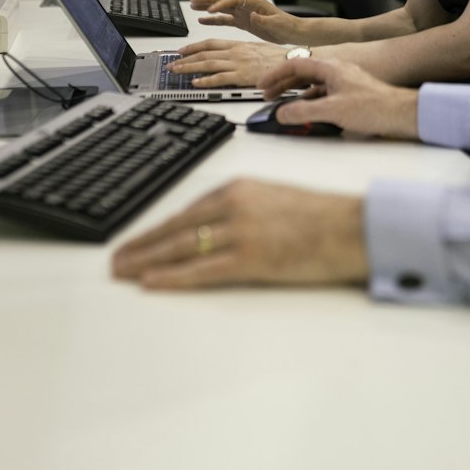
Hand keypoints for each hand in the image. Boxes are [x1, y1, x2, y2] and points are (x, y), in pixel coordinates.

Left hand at [111, 179, 367, 288]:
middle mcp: (234, 203)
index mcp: (239, 187)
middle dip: (142, 243)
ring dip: (147, 259)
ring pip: (181, 246)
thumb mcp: (274, 199)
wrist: (353, 227)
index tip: (137, 239)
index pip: (187, 210)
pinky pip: (202, 269)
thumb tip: (215, 230)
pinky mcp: (250, 258)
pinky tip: (151, 282)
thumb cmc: (322, 216)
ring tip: (123, 271)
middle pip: (176, 227)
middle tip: (116, 258)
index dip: (158, 228)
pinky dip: (172, 276)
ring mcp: (240, 230)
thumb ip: (243, 209)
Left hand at [167, 38, 286, 85]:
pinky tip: (196, 84)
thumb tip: (232, 59)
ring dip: (189, 68)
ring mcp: (238, 64)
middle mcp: (235, 52)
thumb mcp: (258, 49)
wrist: (293, 61)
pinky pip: (220, 79)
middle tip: (172, 63)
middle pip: (204, 54)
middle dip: (185, 58)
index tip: (182, 50)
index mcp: (238, 45)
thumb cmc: (279, 57)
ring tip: (176, 72)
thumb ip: (243, 53)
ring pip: (207, 64)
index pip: (210, 43)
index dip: (194, 47)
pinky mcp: (242, 76)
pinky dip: (206, 81)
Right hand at [189, 0, 297, 43]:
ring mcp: (243, 12)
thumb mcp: (276, 23)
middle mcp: (246, 4)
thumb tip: (252, 15)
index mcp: (254, 1)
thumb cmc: (287, 26)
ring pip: (220, 7)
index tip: (209, 10)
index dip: (220, 3)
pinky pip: (224, 19)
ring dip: (206, 6)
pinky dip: (213, 19)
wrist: (292, 32)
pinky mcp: (242, 21)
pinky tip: (202, 20)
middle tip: (192, 0)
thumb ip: (264, 19)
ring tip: (192, 5)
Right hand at [258, 56, 420, 139]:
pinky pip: (323, 94)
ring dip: (296, 94)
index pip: (295, 65)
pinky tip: (308, 112)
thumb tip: (283, 113)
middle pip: (302, 73)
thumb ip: (304, 112)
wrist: (401, 113)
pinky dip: (310, 101)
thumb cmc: (375, 106)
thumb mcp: (333, 110)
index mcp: (330, 68)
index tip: (262, 84)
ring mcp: (344, 82)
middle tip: (268, 95)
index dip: (275, 74)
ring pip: (312, 84)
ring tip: (283, 105)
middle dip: (282, 84)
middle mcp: (336, 71)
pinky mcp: (350, 94)